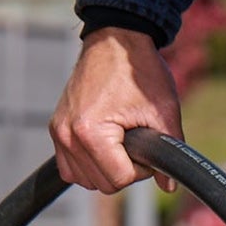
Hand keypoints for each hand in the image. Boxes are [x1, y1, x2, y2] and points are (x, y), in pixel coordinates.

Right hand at [50, 28, 181, 191]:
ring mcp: (59, 132)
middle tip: (136, 143)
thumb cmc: (139, 71)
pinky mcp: (56, 129)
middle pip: (102, 184)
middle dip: (125, 170)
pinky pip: (70, 167)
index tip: (146, 146)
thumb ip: (170, 151)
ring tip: (121, 142)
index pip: (119, 179)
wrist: (116, 40)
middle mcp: (68, 135)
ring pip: (85, 180)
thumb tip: (170, 186)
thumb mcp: (163, 110)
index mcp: (90, 132)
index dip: (141, 169)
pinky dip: (88, 165)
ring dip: (106, 169)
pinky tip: (105, 148)